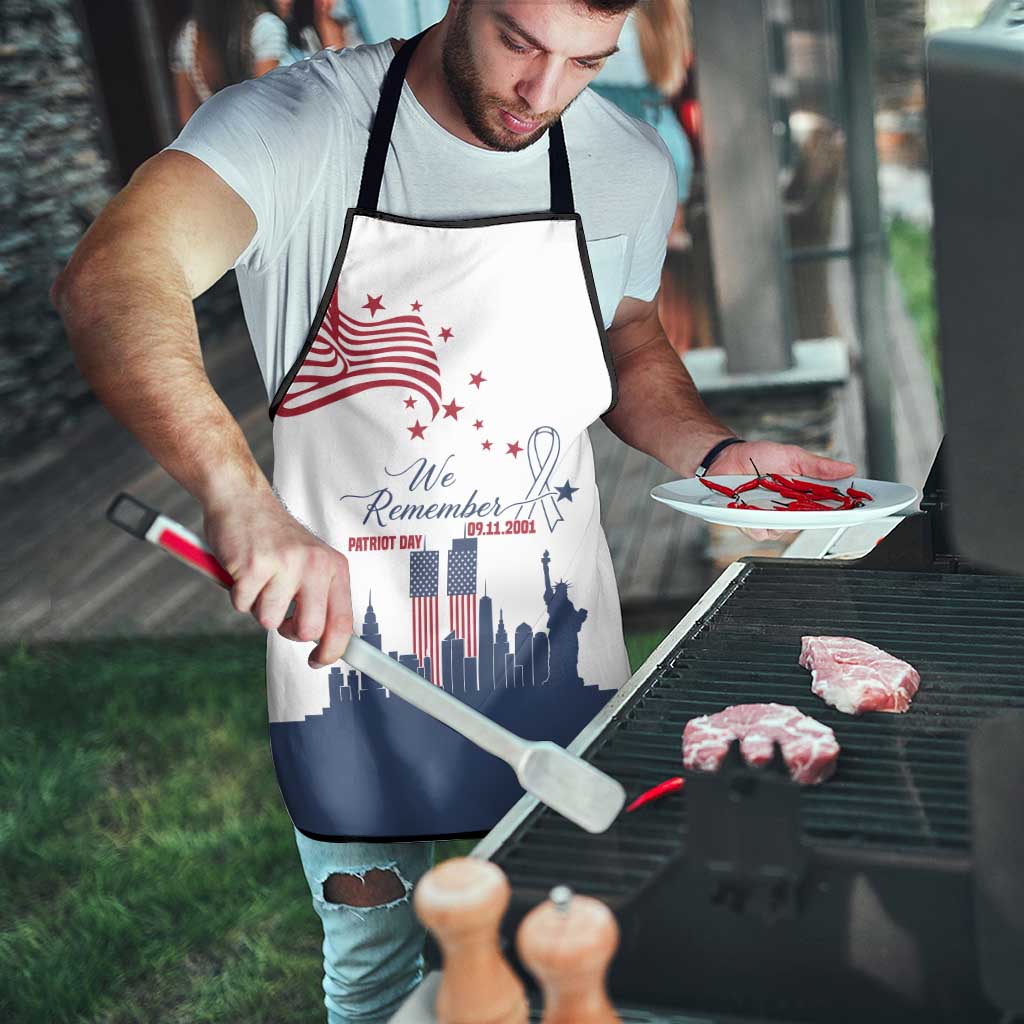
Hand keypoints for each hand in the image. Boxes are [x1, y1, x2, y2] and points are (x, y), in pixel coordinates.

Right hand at [203, 489, 352, 668]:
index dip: (332, 651)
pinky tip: (242, 571)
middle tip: (280, 614)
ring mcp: (285, 564)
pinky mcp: (254, 566)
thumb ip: (320, 596)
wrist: (242, 499)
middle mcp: (315, 565)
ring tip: (259, 579)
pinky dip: (238, 595)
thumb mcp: (311, 562)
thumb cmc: (274, 538)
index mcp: (334, 567)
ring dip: (258, 607)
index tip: (319, 661)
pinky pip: (242, 605)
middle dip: (289, 631)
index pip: (343, 622)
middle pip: (308, 630)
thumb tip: (327, 643)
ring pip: (270, 621)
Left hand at [709, 440, 856, 541]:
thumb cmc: (758, 457)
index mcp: (803, 495)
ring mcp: (769, 518)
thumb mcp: (792, 456)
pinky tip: (755, 512)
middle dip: (812, 517)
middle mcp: (788, 510)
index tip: (857, 508)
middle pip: (808, 523)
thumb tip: (848, 468)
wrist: (726, 457)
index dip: (844, 510)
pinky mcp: (750, 523)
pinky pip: (759, 532)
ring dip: (781, 519)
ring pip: (784, 531)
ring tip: (775, 504)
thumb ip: (818, 466)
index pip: (828, 507)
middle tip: (813, 506)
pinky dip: (758, 524)